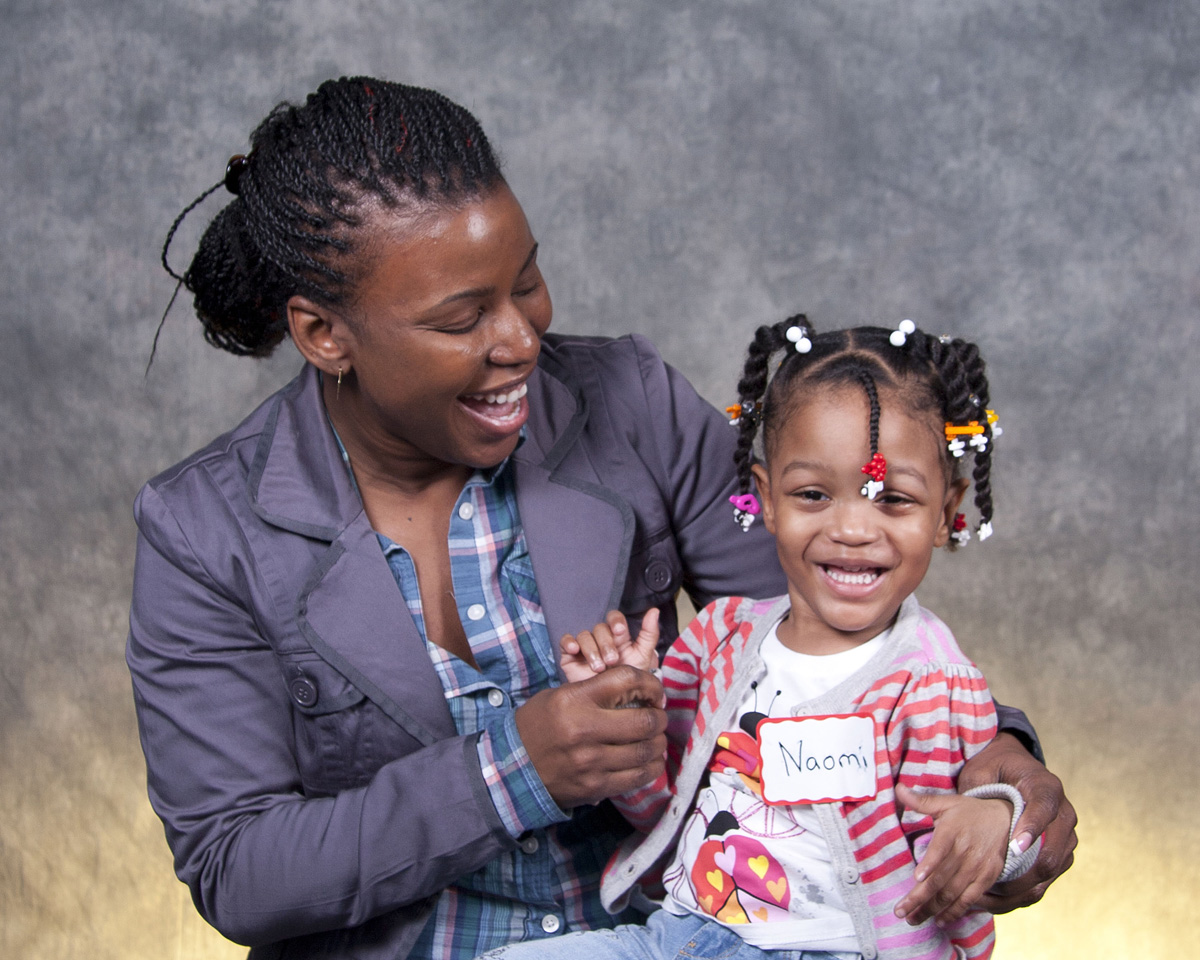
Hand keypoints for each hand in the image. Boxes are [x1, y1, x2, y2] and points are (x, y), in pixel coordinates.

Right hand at [515, 665, 666, 808]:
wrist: (512, 767)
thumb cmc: (539, 726)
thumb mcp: (560, 696)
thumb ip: (597, 691)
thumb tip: (639, 693)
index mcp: (575, 699)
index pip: (626, 680)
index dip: (650, 683)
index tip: (655, 691)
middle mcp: (585, 729)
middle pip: (644, 720)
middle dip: (660, 718)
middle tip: (659, 717)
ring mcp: (591, 761)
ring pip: (645, 751)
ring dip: (659, 743)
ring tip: (657, 739)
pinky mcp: (595, 786)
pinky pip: (637, 777)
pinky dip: (652, 767)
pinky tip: (652, 760)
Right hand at [559, 608, 660, 682]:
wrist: (611, 707)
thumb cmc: (628, 682)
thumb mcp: (642, 657)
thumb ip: (649, 634)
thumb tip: (654, 611)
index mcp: (618, 637)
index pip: (614, 618)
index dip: (615, 621)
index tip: (620, 631)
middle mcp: (601, 640)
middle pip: (600, 628)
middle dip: (606, 644)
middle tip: (612, 661)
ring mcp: (585, 647)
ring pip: (584, 635)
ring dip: (591, 650)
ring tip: (598, 668)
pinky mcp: (570, 656)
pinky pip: (565, 641)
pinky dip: (569, 642)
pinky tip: (575, 651)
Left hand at [892, 784, 1010, 926]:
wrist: (1007, 820)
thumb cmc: (970, 812)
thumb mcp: (947, 803)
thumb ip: (921, 801)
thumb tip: (898, 788)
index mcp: (953, 831)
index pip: (941, 848)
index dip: (930, 863)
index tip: (917, 876)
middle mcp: (966, 851)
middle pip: (941, 878)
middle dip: (919, 897)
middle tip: (900, 911)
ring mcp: (977, 867)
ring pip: (952, 893)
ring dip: (931, 908)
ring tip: (912, 919)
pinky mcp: (986, 878)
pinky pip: (969, 899)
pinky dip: (954, 911)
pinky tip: (939, 921)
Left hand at [956, 732, 1076, 913]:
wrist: (1017, 770)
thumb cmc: (997, 768)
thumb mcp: (982, 770)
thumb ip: (967, 785)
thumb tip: (915, 795)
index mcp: (1046, 787)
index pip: (1044, 808)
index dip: (1031, 828)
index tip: (1015, 847)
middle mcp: (1063, 814)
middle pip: (1054, 850)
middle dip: (1027, 869)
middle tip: (998, 878)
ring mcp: (1065, 838)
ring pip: (1050, 871)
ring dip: (1021, 886)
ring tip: (989, 894)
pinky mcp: (1060, 856)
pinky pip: (1046, 881)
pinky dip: (1021, 892)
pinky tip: (993, 898)